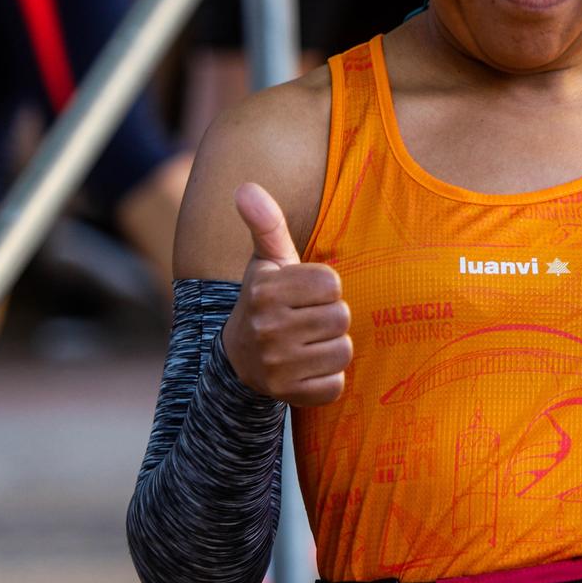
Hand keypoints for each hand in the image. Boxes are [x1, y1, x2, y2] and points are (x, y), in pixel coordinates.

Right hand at [221, 182, 351, 405]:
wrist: (239, 360)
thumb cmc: (266, 300)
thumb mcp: (266, 261)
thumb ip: (265, 222)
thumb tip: (245, 187)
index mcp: (265, 289)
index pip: (332, 283)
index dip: (324, 288)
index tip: (305, 294)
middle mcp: (267, 327)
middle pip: (341, 317)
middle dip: (331, 318)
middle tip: (307, 321)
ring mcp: (277, 365)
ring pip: (343, 351)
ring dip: (332, 347)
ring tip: (307, 343)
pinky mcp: (289, 395)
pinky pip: (336, 384)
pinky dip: (327, 378)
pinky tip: (306, 369)